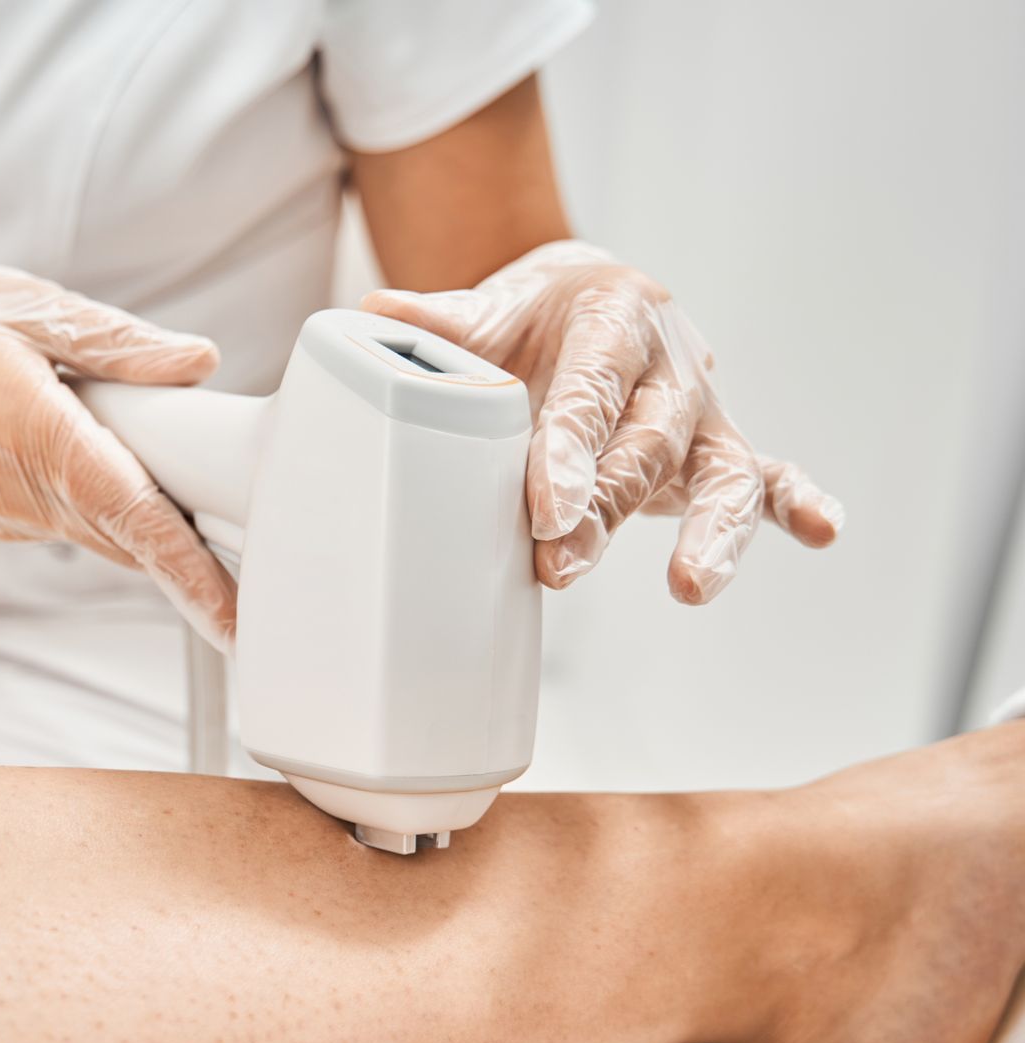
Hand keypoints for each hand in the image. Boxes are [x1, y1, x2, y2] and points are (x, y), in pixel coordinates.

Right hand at [0, 260, 235, 644]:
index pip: (122, 508)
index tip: (232, 612)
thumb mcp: (26, 304)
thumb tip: (197, 361)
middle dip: (198, 559)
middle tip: (270, 569)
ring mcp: (8, 514)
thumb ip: (117, 340)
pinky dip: (119, 516)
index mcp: (26, 426)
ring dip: (161, 533)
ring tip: (209, 514)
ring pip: (109, 537)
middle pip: (128, 537)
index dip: (184, 565)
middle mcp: (15, 486)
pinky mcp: (7, 523)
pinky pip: (82, 528)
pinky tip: (133, 481)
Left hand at [362, 241, 841, 602]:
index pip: (590, 391)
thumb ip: (441, 325)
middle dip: (607, 509)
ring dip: (712, 531)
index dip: (569, 450)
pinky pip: (768, 479)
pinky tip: (822, 531)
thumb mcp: (489, 311)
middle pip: (644, 447)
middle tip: (561, 562)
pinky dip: (795, 504)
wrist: (587, 302)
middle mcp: (668, 368)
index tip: (545, 507)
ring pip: (723, 472)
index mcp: (611, 320)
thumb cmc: (533, 319)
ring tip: (691, 584)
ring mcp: (700, 416)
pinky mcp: (716, 454)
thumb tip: (377, 319)